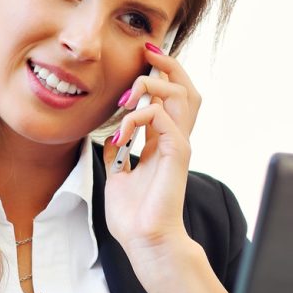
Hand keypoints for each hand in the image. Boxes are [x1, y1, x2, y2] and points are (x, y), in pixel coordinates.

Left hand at [103, 44, 201, 250]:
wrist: (144, 241)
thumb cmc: (133, 216)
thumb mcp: (117, 175)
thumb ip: (117, 152)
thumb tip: (107, 138)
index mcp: (163, 142)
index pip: (169, 97)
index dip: (158, 74)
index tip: (140, 58)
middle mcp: (175, 139)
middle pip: (186, 87)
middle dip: (169, 64)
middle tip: (147, 51)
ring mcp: (179, 145)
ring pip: (182, 94)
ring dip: (151, 84)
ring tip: (125, 98)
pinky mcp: (177, 154)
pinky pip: (161, 117)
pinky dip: (137, 117)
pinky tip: (119, 134)